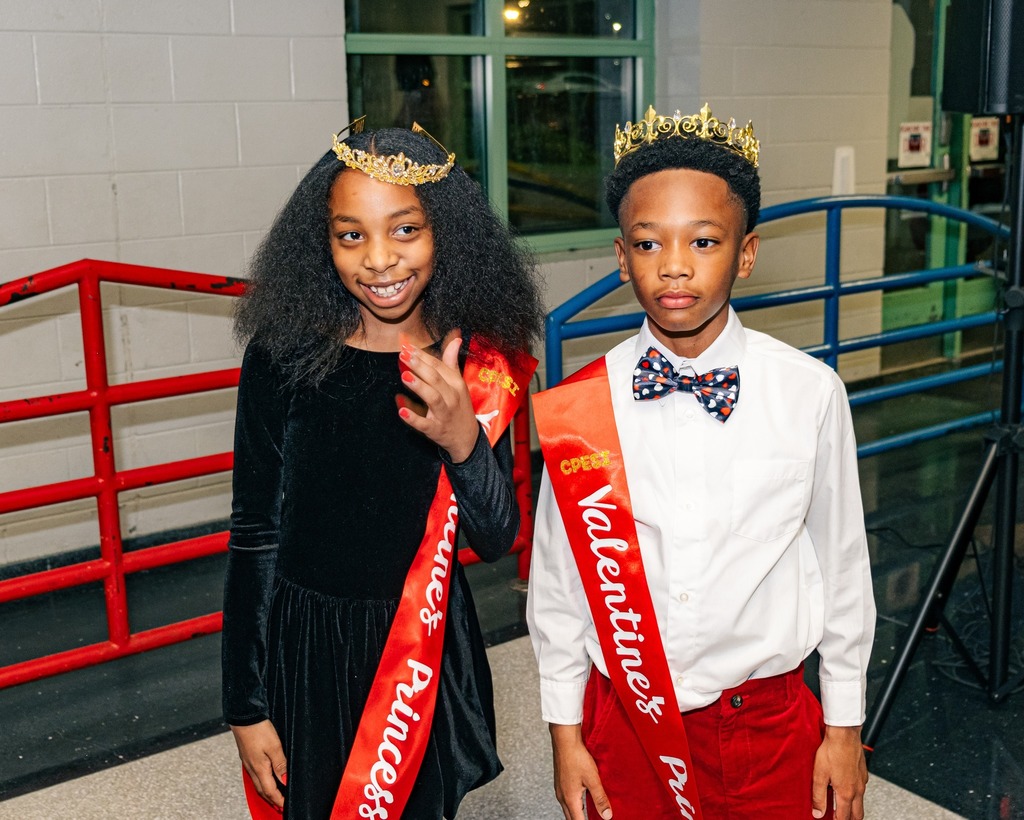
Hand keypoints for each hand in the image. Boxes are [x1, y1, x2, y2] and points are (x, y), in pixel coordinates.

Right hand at [231, 720, 287, 811]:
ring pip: (257, 784)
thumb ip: (280, 764)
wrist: (244, 717)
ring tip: (273, 797)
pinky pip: (254, 776)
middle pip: (263, 791)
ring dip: (266, 793)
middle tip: (280, 807)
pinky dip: (261, 782)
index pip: (270, 791)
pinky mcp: (247, 757)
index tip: (286, 806)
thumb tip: (285, 780)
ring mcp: (248, 763)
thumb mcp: (274, 746)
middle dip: (272, 800)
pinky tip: (264, 779)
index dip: (279, 800)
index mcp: (259, 768)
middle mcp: (252, 768)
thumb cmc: (258, 729)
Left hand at [397, 334, 479, 462]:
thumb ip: (452, 361)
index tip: (407, 345)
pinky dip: (413, 418)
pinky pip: (424, 424)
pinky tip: (402, 411)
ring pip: (433, 398)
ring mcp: (444, 414)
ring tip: (404, 376)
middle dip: (419, 365)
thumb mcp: (458, 383)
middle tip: (403, 355)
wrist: (467, 438)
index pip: (439, 365)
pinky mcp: (435, 429)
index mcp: (456, 384)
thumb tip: (455, 338)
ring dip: (419, 387)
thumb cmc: (459, 407)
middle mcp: (451, 397)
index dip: (423, 355)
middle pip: (436, 378)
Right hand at [550, 723, 612, 819]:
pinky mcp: (560, 781)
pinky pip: (566, 798)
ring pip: (568, 808)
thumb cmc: (577, 757)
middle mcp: (561, 796)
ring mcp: (559, 788)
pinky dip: (574, 803)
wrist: (564, 740)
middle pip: (571, 817)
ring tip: (588, 813)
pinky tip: (582, 797)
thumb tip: (606, 816)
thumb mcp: (593, 779)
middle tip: (592, 819)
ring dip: (577, 813)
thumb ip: (600, 798)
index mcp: (569, 798)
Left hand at [812, 725, 866, 819]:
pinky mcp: (863, 772)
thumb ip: (818, 796)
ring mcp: (862, 781)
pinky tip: (847, 790)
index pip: (844, 817)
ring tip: (843, 809)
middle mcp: (857, 789)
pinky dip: (855, 796)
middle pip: (857, 814)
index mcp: (846, 792)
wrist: (844, 734)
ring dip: (853, 809)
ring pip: (860, 802)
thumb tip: (817, 812)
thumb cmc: (831, 751)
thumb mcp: (819, 775)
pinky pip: (861, 790)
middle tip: (841, 819)